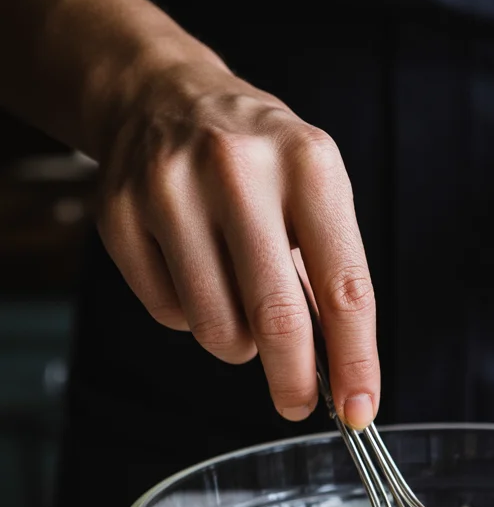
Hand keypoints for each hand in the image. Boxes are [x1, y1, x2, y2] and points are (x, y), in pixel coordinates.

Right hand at [95, 61, 377, 427]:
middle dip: (293, 379)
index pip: (345, 287)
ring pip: (217, 327)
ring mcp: (171, 190)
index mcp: (308, 165)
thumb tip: (345, 377)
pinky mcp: (120, 214)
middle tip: (296, 403)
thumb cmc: (259, 164)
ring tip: (239, 302)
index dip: (355, 360)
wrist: (163, 97)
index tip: (360, 409)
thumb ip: (330, 279)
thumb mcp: (314, 194)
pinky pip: (168, 313)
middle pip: (276, 317)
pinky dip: (189, 315)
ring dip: (237, 342)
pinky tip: (194, 271)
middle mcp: (238, 170)